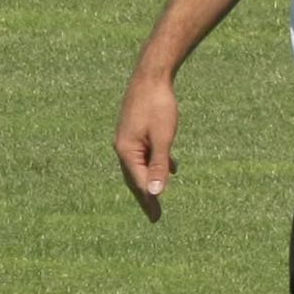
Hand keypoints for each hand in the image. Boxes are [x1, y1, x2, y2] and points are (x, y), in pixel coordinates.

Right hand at [114, 73, 179, 221]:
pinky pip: (144, 153)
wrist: (151, 74)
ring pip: (139, 165)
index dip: (149, 200)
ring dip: (149, 180)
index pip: (140, 182)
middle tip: (155, 216)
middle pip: (136, 177)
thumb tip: (156, 193)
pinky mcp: (135, 129)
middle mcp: (123, 146)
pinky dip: (154, 163)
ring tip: (157, 196)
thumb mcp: (163, 137)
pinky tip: (170, 166)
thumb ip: (159, 165)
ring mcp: (128, 137)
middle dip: (146, 196)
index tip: (156, 218)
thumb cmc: (158, 105)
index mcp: (127, 150)